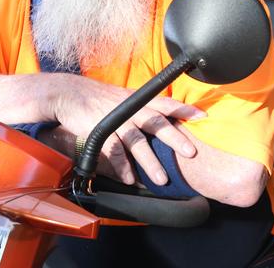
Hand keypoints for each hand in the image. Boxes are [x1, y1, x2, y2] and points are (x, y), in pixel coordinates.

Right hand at [50, 74, 205, 185]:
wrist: (71, 94)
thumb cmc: (100, 98)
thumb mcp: (125, 97)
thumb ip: (143, 106)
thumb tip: (163, 116)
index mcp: (139, 100)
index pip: (166, 103)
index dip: (184, 109)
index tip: (203, 116)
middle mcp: (131, 110)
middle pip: (156, 123)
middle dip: (174, 138)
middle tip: (190, 153)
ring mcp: (117, 121)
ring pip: (137, 142)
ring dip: (150, 162)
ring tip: (161, 180)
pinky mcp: (101, 132)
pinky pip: (114, 152)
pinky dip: (122, 167)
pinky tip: (130, 179)